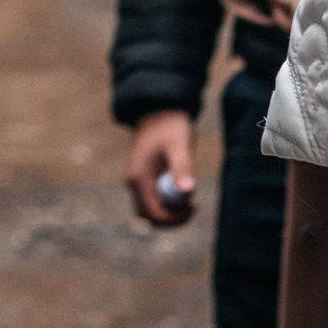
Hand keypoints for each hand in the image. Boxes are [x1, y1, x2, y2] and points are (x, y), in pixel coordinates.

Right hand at [124, 109, 197, 227]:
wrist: (160, 110)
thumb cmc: (170, 126)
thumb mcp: (179, 145)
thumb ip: (182, 168)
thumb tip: (188, 192)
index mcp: (138, 177)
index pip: (153, 213)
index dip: (174, 218)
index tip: (194, 207)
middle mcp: (133, 182)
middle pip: (150, 216)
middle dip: (172, 218)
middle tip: (194, 206)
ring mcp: (137, 182)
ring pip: (151, 211)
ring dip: (171, 211)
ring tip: (189, 196)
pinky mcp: (144, 179)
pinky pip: (154, 201)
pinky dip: (169, 203)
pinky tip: (182, 188)